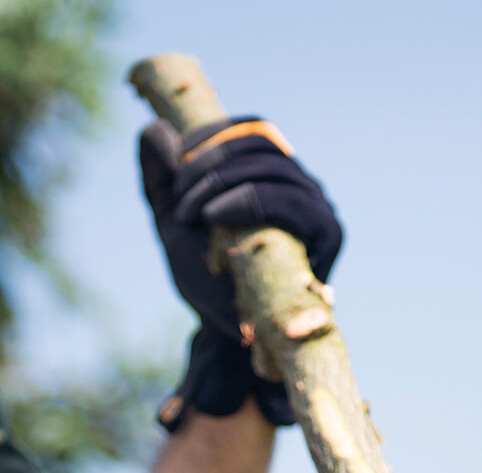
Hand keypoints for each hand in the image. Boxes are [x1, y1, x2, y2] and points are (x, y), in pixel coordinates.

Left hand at [139, 116, 342, 429]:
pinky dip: (247, 201)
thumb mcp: (174, 224)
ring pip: (273, 168)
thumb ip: (161, 180)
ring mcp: (318, 208)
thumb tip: (154, 128)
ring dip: (221, 182)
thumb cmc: (207, 278)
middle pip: (260, 143)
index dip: (212, 134)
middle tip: (178, 193)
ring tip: (189, 213)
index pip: (251, 130)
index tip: (176, 157)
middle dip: (210, 161)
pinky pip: (290, 203)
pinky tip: (213, 216)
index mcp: (273, 176)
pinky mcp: (327, 236)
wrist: (226, 334)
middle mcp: (301, 185)